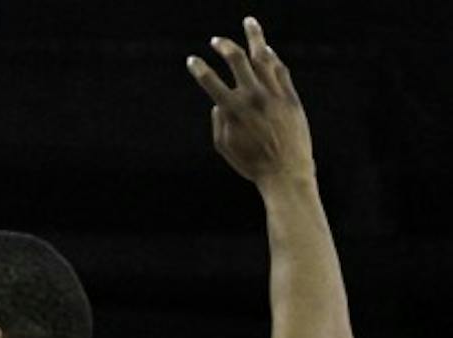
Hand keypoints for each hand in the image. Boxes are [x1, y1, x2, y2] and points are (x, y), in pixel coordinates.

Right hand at [188, 18, 312, 184]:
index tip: (192, 60)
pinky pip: (280, 69)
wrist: (285, 171)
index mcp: (233, 110)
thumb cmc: (251, 163)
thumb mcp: (225, 147)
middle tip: (216, 40)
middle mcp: (254, 96)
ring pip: (263, 56)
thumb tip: (218, 104)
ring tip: (248, 23)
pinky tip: (266, 50)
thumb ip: (218, 123)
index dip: (198, 69)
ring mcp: (274, 93)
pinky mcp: (290, 96)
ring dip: (254, 37)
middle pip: (237, 59)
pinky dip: (272, 57)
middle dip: (224, 46)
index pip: (210, 81)